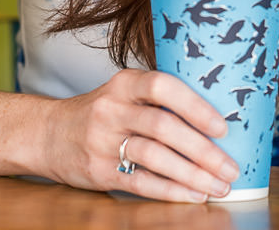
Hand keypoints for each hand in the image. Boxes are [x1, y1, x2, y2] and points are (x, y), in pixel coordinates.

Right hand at [46, 68, 238, 202]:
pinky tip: (193, 194)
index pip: (162, 87)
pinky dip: (170, 190)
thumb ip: (158, 102)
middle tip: (230, 167)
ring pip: (154, 156)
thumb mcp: (123, 94)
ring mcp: (102, 141)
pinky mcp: (98, 171)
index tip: (222, 128)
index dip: (195, 106)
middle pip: (163, 127)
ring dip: (192, 174)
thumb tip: (216, 123)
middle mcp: (112, 109)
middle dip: (203, 150)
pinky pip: (140, 182)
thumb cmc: (101, 113)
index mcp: (124, 84)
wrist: (48, 134)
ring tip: (218, 186)